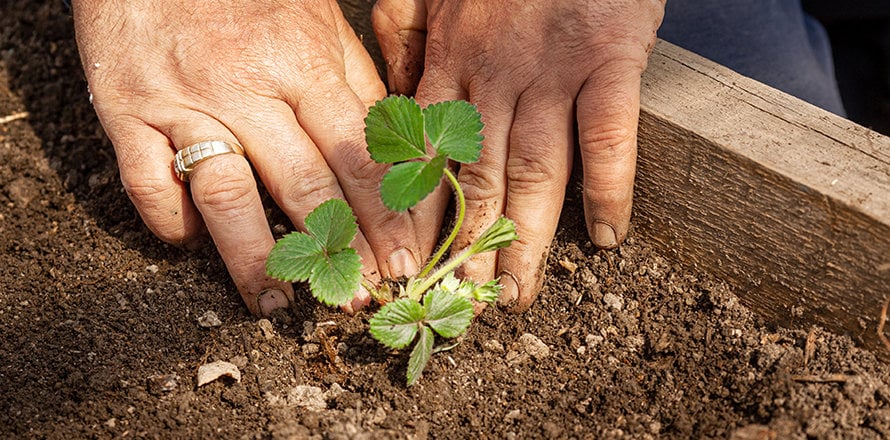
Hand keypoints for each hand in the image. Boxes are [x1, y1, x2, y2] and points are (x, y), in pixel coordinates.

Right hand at [72, 0, 434, 315]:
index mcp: (303, 63)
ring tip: (279, 304)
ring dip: (259, 261)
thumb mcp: (317, 20)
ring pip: (228, 199)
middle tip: (360, 299)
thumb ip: (355, 84)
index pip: (357, 156)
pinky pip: (148, 184)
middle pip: (305, 187)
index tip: (404, 262)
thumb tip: (394, 150)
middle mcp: (247, 89)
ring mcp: (184, 103)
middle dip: (340, 251)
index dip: (385, 217)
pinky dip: (172, 223)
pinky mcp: (125, 110)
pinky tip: (192, 244)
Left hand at [373, 0, 664, 311]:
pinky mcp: (610, 60)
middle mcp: (495, 75)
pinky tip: (607, 238)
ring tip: (517, 294)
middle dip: (467, 245)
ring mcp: (553, 71)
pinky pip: (609, 137)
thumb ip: (404, 36)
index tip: (411, 263)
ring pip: (533, 171)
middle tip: (463, 302)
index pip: (424, 155)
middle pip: (476, 177)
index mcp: (448, 60)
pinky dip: (609, 190)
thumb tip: (388, 95)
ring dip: (525, 239)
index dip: (418, 215)